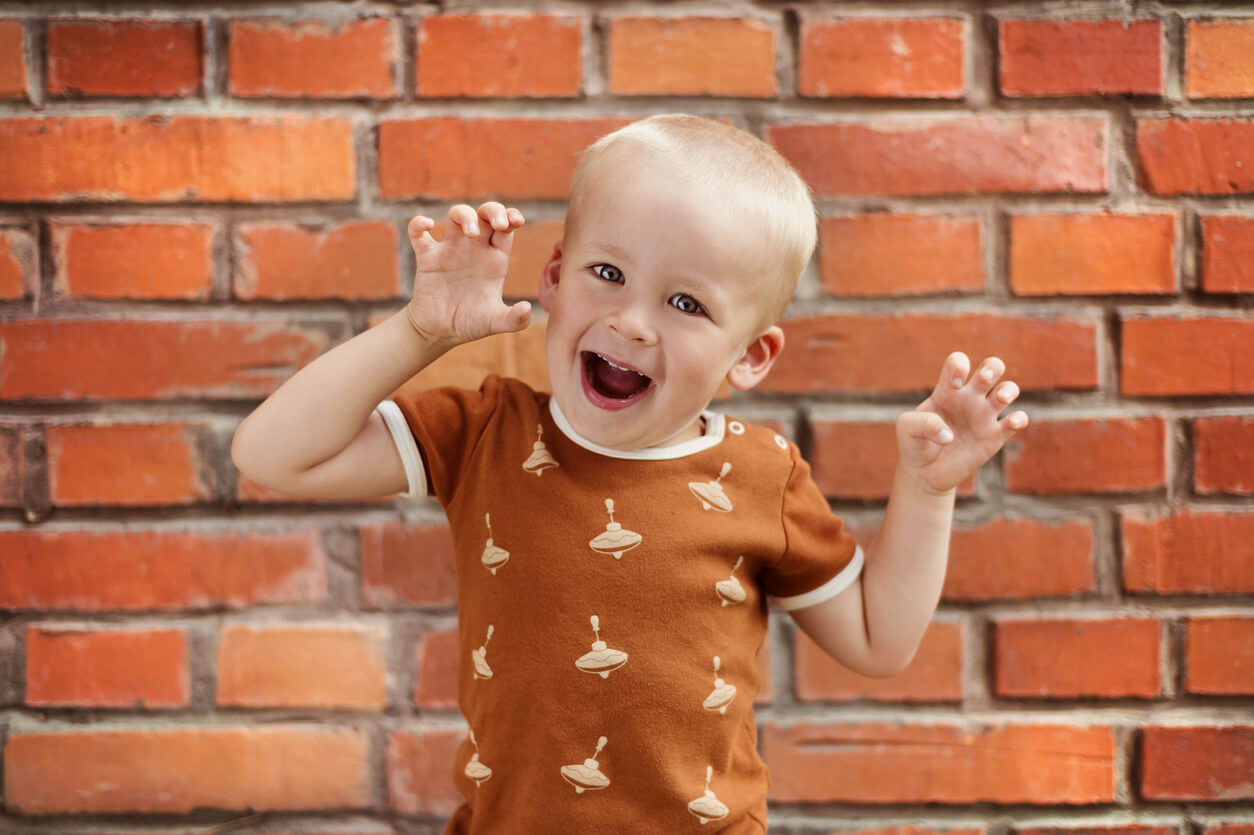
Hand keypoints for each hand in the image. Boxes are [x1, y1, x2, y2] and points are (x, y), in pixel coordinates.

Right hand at [405, 202, 530, 347]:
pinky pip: (418, 233)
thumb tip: (527, 308)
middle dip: (493, 211)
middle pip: (484, 214)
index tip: (516, 221)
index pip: (505, 228)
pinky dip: (418, 224)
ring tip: (470, 233)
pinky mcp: (427, 258)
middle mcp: (473, 249)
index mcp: (494, 259)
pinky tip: (426, 225)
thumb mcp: (495, 323)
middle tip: (498, 224)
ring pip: (456, 216)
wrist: (440, 332)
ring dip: (464, 216)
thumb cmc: (470, 323)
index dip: (511, 217)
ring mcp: (450, 250)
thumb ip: (514, 319)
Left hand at [895, 353, 1027, 494]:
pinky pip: (1017, 421)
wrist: (924, 472)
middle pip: (991, 367)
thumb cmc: (914, 443)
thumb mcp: (907, 429)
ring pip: (1009, 390)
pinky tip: (1011, 423)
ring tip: (999, 399)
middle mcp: (969, 399)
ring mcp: (984, 416)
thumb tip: (948, 435)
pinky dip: (1020, 419)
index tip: (956, 384)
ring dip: (1009, 389)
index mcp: (947, 390)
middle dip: (993, 367)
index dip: (960, 366)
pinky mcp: (995, 437)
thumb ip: (923, 423)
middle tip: (984, 379)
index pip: (958, 363)